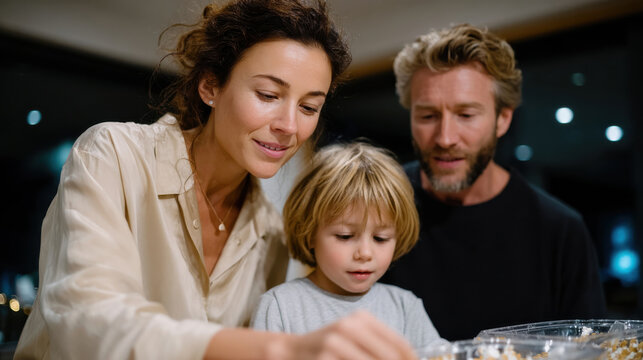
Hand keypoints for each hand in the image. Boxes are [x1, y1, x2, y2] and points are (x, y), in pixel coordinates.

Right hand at [268, 310, 417, 359]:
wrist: (290, 351)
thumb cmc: (328, 349)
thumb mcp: (353, 338)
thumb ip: (377, 346)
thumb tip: (409, 358)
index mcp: (361, 318)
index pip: (398, 343)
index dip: (410, 359)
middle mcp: (349, 326)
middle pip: (389, 356)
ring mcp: (336, 342)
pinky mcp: (325, 356)